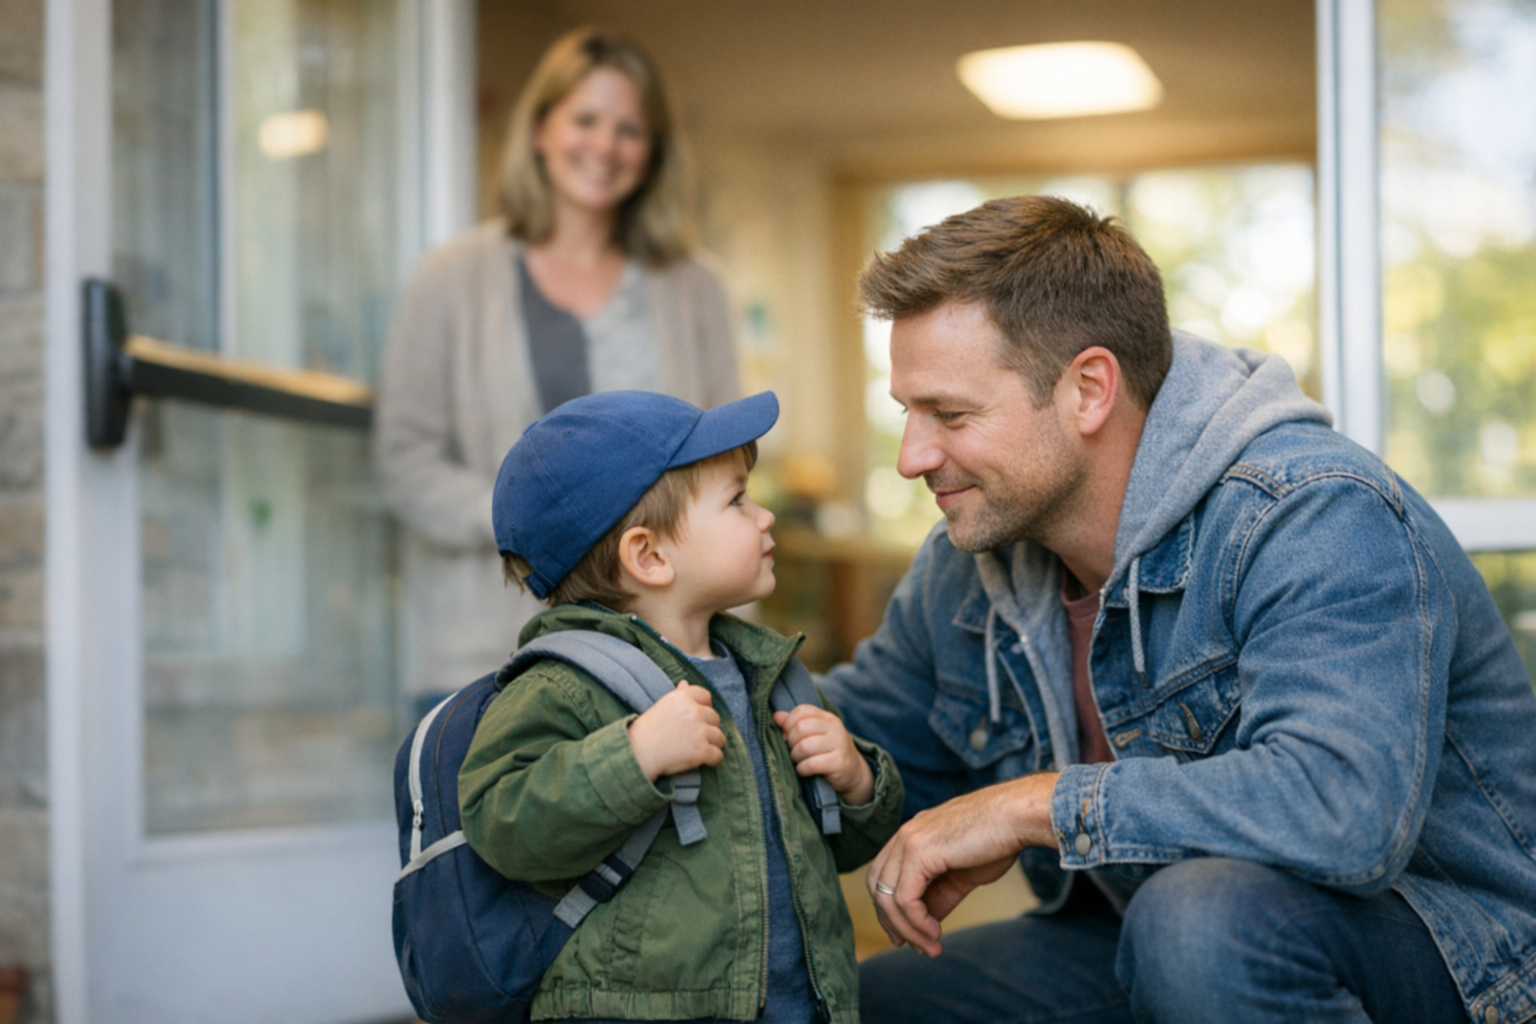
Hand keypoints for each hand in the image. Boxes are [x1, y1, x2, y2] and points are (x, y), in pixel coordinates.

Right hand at [628, 681, 725, 781]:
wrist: (637, 753)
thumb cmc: (646, 731)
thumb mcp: (661, 706)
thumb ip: (678, 695)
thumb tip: (685, 683)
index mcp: (683, 697)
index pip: (705, 696)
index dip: (703, 707)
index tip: (696, 717)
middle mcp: (694, 711)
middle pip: (715, 717)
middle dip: (707, 727)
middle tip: (693, 736)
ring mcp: (699, 731)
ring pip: (720, 737)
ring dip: (712, 743)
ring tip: (698, 749)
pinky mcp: (702, 751)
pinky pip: (718, 755)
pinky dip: (711, 760)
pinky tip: (701, 760)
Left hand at [773, 706, 874, 804]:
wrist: (852, 773)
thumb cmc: (827, 752)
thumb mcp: (813, 735)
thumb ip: (795, 724)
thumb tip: (776, 716)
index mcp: (827, 717)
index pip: (801, 711)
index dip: (788, 723)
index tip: (787, 736)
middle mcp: (835, 728)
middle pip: (801, 728)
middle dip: (791, 742)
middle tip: (793, 751)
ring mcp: (839, 744)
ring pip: (804, 747)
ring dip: (795, 757)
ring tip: (798, 761)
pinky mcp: (840, 763)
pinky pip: (811, 764)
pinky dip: (802, 769)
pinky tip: (804, 771)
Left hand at [865, 772, 1059, 956]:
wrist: (1017, 817)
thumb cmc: (998, 840)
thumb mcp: (962, 873)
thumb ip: (939, 894)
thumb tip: (926, 924)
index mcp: (913, 835)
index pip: (883, 875)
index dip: (891, 909)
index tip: (908, 936)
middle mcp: (904, 835)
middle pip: (877, 885)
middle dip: (891, 921)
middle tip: (912, 946)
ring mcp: (908, 841)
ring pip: (887, 896)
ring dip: (907, 929)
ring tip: (930, 947)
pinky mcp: (918, 851)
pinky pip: (905, 899)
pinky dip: (917, 922)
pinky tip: (935, 932)